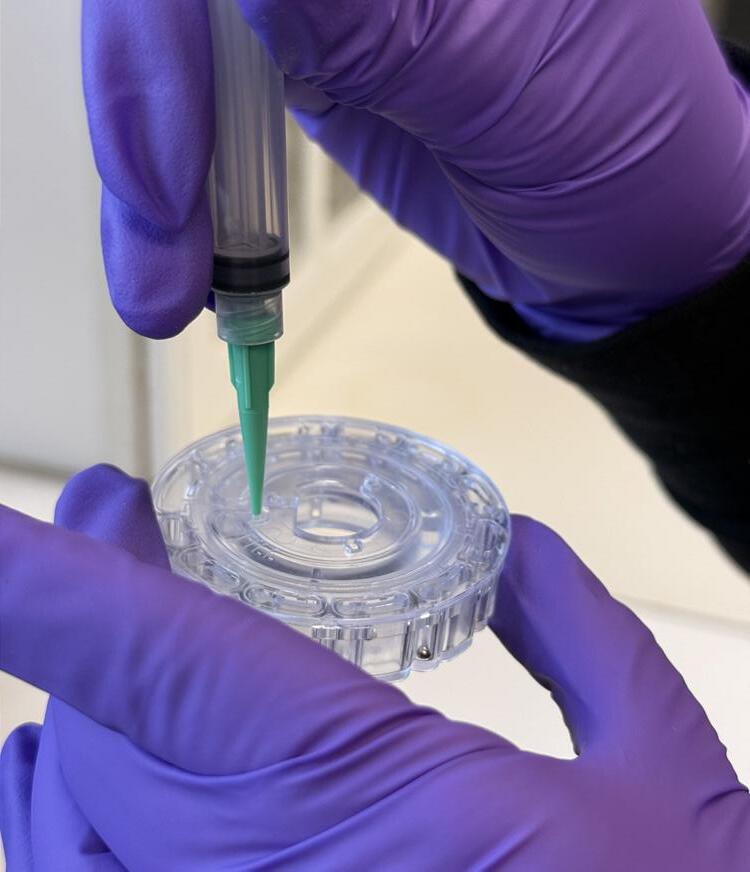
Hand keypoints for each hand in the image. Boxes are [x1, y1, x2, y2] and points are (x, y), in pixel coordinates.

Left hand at [1, 466, 747, 869]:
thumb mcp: (660, 776)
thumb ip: (583, 639)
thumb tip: (519, 548)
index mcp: (366, 796)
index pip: (161, 656)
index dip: (53, 577)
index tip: (20, 510)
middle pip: (104, 717)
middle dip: (93, 594)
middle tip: (126, 514)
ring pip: (64, 806)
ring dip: (79, 690)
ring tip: (119, 600)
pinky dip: (50, 807)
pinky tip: (58, 762)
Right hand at [82, 1, 749, 340]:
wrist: (617, 241)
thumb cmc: (620, 168)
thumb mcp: (517, 94)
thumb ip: (388, 25)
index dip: (173, 19)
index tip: (178, 148)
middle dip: (146, 100)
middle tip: (159, 230)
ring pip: (175, 43)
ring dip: (145, 163)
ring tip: (161, 285)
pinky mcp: (308, 57)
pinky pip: (202, 97)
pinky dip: (176, 180)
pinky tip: (177, 245)